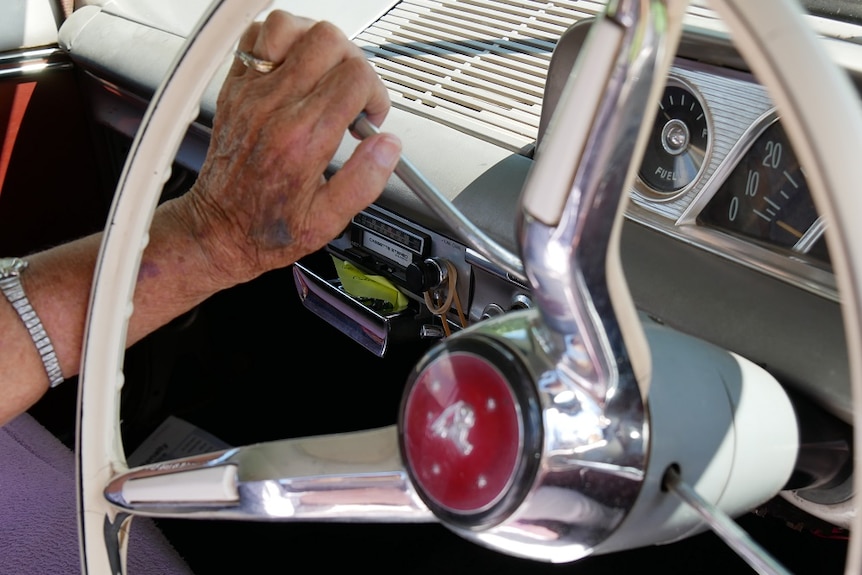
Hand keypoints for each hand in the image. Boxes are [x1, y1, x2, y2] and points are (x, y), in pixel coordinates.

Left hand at [179, 10, 400, 287]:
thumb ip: (365, 181)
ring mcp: (251, 92)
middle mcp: (275, 108)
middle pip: (328, 42)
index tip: (370, 115)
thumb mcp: (329, 221)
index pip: (355, 78)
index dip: (375, 93)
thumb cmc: (268, 226)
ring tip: (323, 73)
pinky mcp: (234, 87)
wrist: (219, 228)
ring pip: (290, 27)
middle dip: (353, 63)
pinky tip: (292, 65)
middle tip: (351, 93)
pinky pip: (254, 35)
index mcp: (303, 140)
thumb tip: (388, 146)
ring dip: (316, 43)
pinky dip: (279, 39)